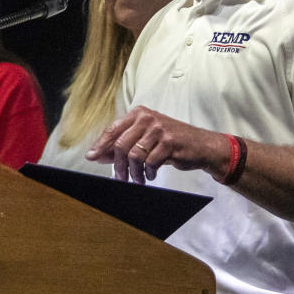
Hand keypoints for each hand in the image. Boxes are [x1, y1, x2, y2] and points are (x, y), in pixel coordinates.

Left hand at [85, 105, 227, 182]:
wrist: (201, 145)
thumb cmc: (170, 142)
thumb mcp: (144, 139)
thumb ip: (122, 145)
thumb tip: (97, 154)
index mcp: (138, 114)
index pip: (113, 129)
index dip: (100, 144)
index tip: (91, 156)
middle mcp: (147, 118)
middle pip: (121, 144)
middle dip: (118, 165)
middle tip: (120, 178)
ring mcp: (159, 129)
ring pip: (134, 155)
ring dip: (134, 172)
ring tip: (138, 179)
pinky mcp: (169, 142)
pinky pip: (150, 162)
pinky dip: (148, 172)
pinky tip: (150, 174)